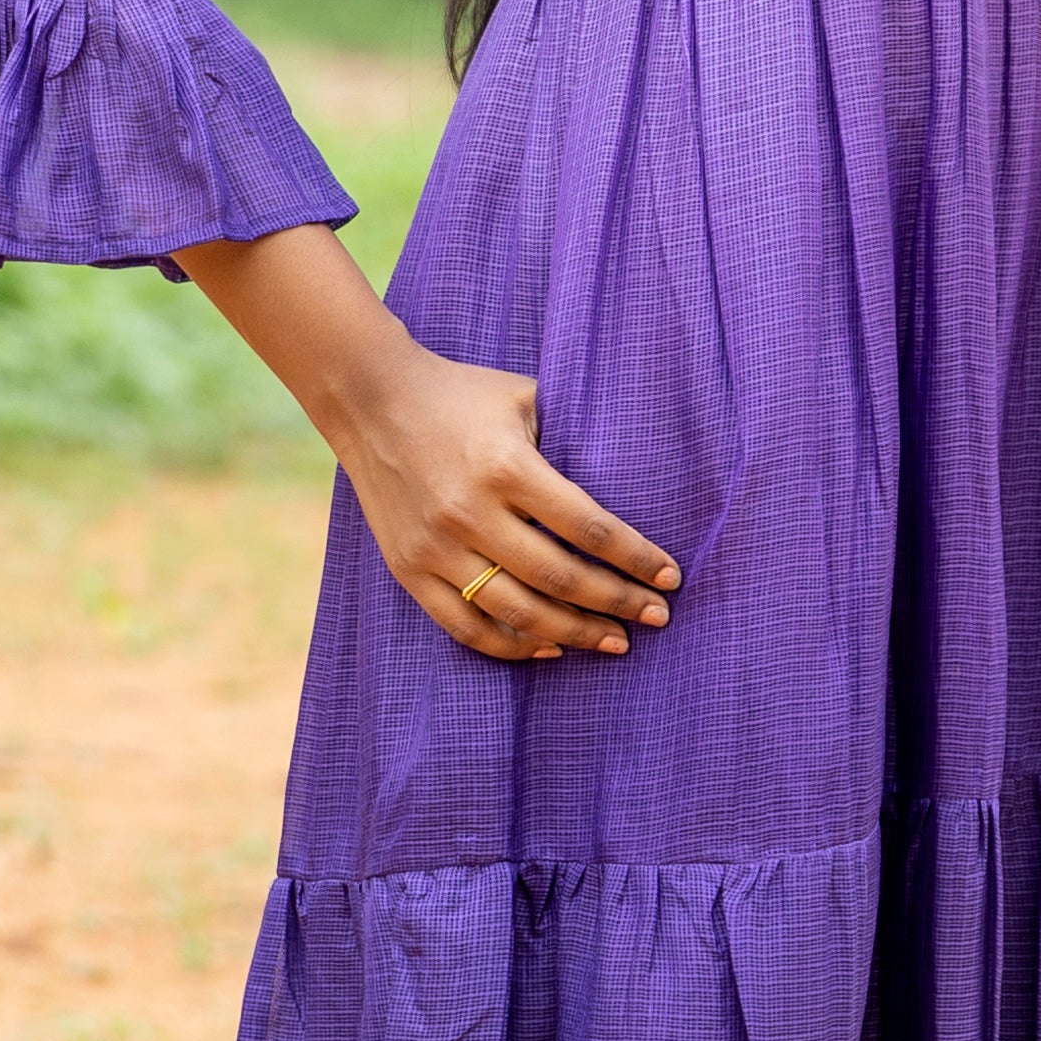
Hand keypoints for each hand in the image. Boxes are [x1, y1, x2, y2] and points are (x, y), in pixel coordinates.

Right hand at [330, 336, 679, 664]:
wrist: (370, 399)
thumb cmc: (462, 394)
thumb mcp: (524, 397)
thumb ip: (571, 436)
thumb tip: (634, 478)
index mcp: (506, 466)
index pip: (588, 527)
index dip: (636, 558)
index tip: (671, 577)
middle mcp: (470, 512)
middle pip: (560, 578)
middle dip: (617, 603)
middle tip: (657, 618)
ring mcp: (435, 546)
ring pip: (517, 612)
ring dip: (574, 633)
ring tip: (614, 640)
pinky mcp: (408, 569)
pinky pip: (465, 626)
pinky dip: (511, 645)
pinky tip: (550, 646)